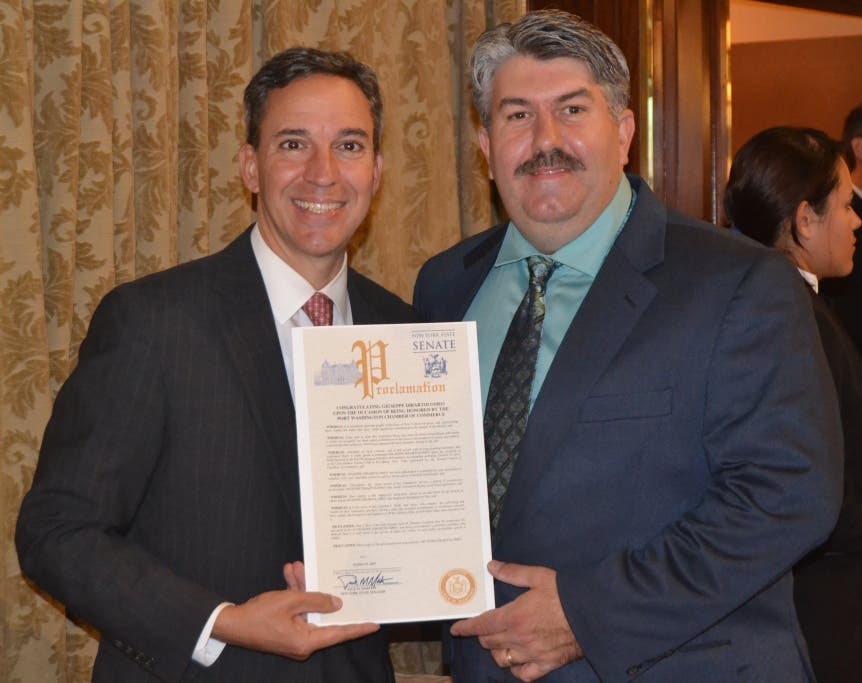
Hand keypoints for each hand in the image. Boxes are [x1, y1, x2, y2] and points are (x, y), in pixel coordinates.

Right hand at [213, 562, 377, 659]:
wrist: (230, 623)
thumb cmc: (259, 615)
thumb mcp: (291, 601)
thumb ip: (316, 600)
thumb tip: (336, 603)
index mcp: (307, 641)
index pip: (339, 633)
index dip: (357, 627)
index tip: (374, 624)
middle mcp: (303, 642)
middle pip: (322, 616)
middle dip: (321, 592)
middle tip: (332, 576)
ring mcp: (293, 636)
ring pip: (307, 609)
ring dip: (303, 587)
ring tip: (299, 566)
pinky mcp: (285, 629)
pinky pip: (296, 610)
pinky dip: (294, 593)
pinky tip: (290, 573)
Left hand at [450, 560, 581, 681]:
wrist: (593, 612)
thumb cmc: (565, 592)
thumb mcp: (537, 576)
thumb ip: (512, 573)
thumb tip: (492, 567)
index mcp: (514, 616)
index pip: (482, 626)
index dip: (466, 628)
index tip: (457, 630)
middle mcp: (519, 638)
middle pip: (489, 642)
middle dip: (483, 635)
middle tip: (485, 628)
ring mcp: (532, 654)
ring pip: (503, 660)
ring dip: (497, 651)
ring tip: (500, 643)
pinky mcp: (547, 664)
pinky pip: (524, 675)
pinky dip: (517, 670)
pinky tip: (517, 662)